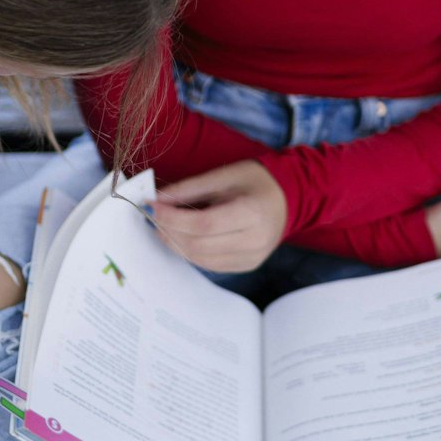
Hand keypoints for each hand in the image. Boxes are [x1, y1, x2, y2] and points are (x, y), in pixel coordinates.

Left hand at [153, 160, 287, 272]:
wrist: (286, 198)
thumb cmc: (255, 182)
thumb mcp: (223, 175)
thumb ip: (190, 188)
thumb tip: (157, 200)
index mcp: (252, 213)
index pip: (204, 224)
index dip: (173, 218)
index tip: (154, 206)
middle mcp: (255, 241)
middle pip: (199, 245)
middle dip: (171, 232)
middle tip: (155, 217)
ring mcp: (252, 258)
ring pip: (201, 259)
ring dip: (177, 244)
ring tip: (166, 226)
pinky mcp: (246, 266)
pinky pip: (210, 265)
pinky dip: (191, 252)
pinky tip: (184, 236)